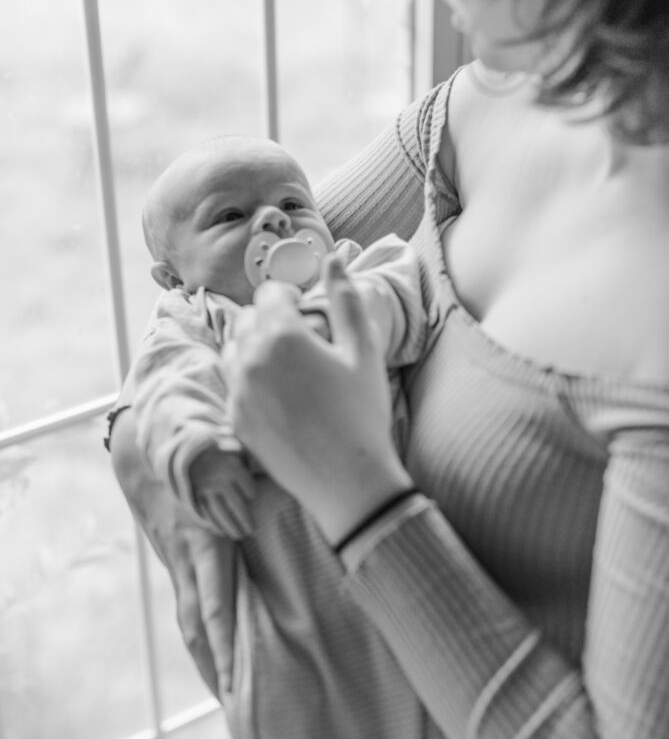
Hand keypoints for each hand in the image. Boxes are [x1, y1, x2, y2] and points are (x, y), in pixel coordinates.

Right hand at [109, 409, 236, 698]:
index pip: (213, 603)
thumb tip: (297, 475)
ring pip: (191, 626)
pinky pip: (191, 610)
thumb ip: (258, 476)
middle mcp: (188, 562)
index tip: (235, 679)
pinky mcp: (179, 568)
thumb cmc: (197, 455)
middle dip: (216, 669)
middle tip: (237, 709)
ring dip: (209, 662)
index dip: (223, 643)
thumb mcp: (228, 464)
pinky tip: (219, 660)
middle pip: (198, 629)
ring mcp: (179, 568)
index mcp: (205, 542)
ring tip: (231, 699)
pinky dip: (204, 639)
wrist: (144, 458)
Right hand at [188, 446, 254, 538]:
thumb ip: (252, 460)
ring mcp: (206, 489)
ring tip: (240, 536)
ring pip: (220, 512)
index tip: (253, 497)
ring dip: (230, 527)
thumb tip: (273, 469)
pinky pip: (206, 513)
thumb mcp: (238, 450)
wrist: (192, 453)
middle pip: (235, 504)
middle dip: (244, 520)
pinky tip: (222, 532)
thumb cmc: (224, 452)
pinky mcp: (196, 496)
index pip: (247, 486)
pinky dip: (214, 524)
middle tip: (252, 531)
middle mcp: (219, 479)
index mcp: (233, 467)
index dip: (251, 493)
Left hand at [224, 255, 411, 544]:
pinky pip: (233, 383)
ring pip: (233, 349)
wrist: (347, 480)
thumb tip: (333, 258)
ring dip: (254, 346)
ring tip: (286, 364)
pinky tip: (279, 394)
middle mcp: (250, 358)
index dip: (289, 296)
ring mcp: (238, 391)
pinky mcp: (235, 419)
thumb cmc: (362, 412)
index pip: (270, 293)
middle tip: (301, 339)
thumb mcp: (364, 351)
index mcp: (282, 336)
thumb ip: (345, 299)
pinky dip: (249, 379)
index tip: (305, 310)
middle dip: (270, 320)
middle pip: (247, 318)